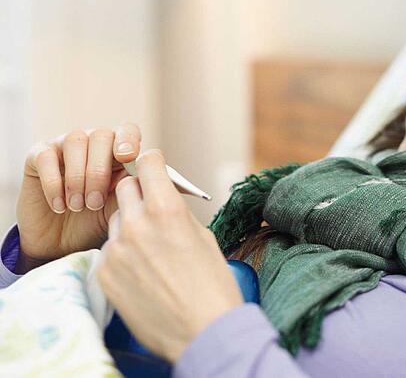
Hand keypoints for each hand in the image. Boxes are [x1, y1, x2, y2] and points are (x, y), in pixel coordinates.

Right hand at [15, 123, 142, 271]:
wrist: (60, 243)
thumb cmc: (96, 221)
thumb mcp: (121, 207)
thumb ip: (136, 190)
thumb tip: (163, 181)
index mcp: (118, 151)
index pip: (127, 131)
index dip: (128, 139)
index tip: (127, 157)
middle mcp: (93, 143)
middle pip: (102, 136)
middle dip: (100, 171)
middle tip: (95, 203)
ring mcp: (65, 146)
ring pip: (76, 140)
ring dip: (78, 176)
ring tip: (78, 206)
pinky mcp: (39, 155)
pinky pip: (46, 156)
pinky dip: (54, 183)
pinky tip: (59, 205)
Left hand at [96, 149, 243, 362]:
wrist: (202, 331)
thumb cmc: (212, 284)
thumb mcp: (202, 236)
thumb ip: (177, 212)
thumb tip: (164, 200)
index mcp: (167, 209)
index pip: (148, 163)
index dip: (153, 164)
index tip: (155, 170)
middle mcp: (137, 224)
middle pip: (125, 187)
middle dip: (139, 192)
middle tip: (152, 208)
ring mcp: (116, 249)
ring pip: (116, 220)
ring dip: (129, 225)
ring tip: (151, 250)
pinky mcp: (104, 273)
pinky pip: (109, 250)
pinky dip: (123, 254)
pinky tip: (142, 272)